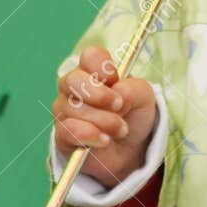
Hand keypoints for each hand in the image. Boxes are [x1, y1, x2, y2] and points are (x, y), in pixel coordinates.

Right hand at [52, 44, 156, 185]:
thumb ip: (134, 89)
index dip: (103, 66)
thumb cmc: (132, 116)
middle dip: (99, 94)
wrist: (130, 150)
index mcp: (94, 71)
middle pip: (73, 79)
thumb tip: (117, 91)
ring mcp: (65, 111)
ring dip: (104, 121)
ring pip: (74, 109)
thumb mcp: (144, 98)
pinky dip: (89, 135)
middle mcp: (74, 87)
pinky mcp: (62, 135)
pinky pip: (68, 130)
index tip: (116, 79)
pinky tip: (105, 140)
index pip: (90, 56)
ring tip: (121, 130)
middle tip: (119, 105)